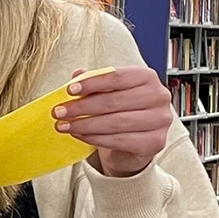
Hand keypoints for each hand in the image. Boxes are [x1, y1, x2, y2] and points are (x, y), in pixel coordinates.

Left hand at [54, 67, 171, 177]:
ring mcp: (160, 120)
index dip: (92, 83)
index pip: (117, 77)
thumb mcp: (106, 94)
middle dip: (82, 107)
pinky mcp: (155, 142)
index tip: (69, 90)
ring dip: (85, 124)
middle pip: (114, 101)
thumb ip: (93, 83)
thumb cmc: (120, 112)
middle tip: (58, 112)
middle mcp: (159, 96)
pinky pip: (120, 140)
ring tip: (63, 126)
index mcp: (147, 77)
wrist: (134, 143)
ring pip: (116, 122)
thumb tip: (77, 74)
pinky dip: (95, 138)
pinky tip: (79, 136)